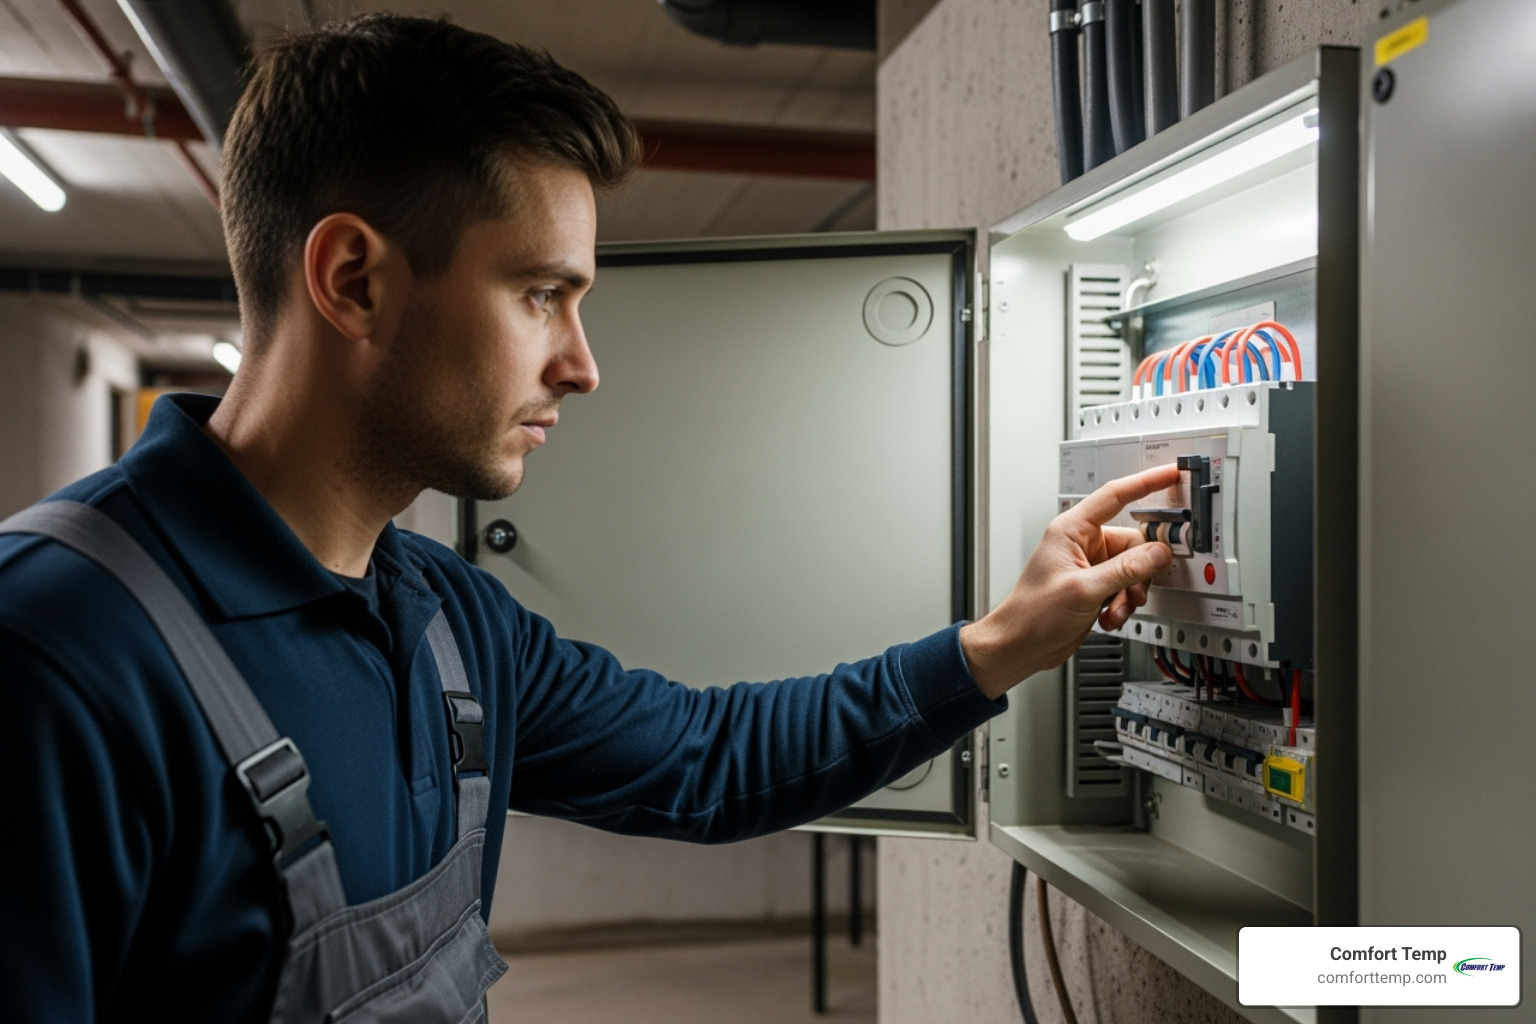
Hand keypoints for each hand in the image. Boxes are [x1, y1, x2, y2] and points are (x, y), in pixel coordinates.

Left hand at [959, 464, 1179, 698]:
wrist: (1019, 646)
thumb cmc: (1032, 614)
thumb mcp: (1085, 589)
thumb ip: (1126, 570)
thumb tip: (1158, 553)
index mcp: (1071, 530)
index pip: (1115, 496)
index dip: (1145, 482)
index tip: (1170, 474)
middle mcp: (1082, 544)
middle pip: (1132, 543)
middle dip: (1138, 572)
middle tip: (1134, 591)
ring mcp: (1090, 566)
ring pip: (1133, 569)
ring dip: (1129, 593)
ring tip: (1113, 610)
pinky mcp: (1095, 587)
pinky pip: (1125, 587)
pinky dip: (1122, 604)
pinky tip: (1107, 618)